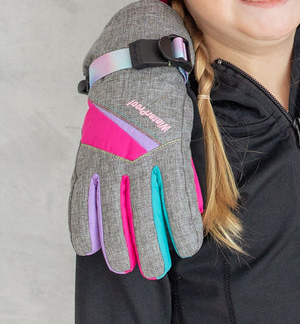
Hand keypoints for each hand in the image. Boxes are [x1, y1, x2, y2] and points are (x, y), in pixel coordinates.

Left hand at [69, 0, 203, 278]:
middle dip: (125, 248)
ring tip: (158, 267)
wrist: (144, 55)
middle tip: (132, 268)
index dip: (87, 229)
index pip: (83, 201)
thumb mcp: (104, 118)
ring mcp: (145, 154)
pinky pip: (179, 192)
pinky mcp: (172, 147)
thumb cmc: (126, 87)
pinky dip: (186, 220)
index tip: (90, 249)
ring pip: (148, 212)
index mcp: (94, 151)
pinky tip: (191, 240)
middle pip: (117, 216)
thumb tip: (108, 175)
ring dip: (154, 244)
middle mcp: (115, 158)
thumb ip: (105, 148)